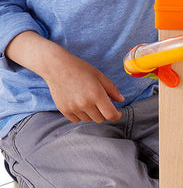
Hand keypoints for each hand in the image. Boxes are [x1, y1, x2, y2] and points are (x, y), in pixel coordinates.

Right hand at [5, 32, 122, 122]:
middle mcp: (85, 103)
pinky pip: (76, 120)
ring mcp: (73, 108)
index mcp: (97, 94)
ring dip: (91, 113)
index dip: (116, 116)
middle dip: (103, 113)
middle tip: (100, 102)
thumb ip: (112, 89)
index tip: (117, 113)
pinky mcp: (64, 110)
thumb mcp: (100, 76)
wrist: (57, 67)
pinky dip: (80, 114)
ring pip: (89, 120)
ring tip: (87, 99)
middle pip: (100, 119)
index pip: (111, 115)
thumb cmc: (80, 69)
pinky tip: (78, 103)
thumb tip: (121, 100)